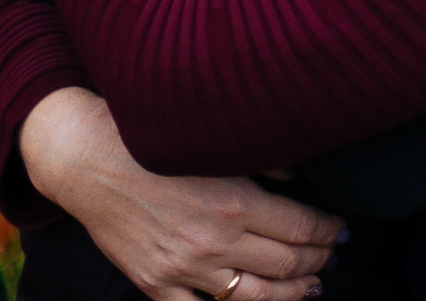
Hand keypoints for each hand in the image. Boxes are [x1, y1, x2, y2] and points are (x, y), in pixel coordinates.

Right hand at [20, 88, 339, 300]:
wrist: (86, 160)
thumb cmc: (151, 139)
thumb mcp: (213, 141)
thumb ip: (262, 161)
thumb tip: (300, 179)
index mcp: (233, 203)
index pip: (301, 229)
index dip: (328, 232)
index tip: (339, 229)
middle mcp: (212, 243)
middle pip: (286, 265)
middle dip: (318, 261)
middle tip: (331, 255)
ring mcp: (182, 271)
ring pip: (255, 298)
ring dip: (292, 294)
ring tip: (311, 287)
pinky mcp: (155, 285)